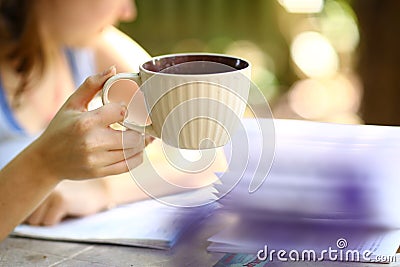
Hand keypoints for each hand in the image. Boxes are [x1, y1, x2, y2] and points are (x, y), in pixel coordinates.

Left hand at [25, 180, 109, 225]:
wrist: (100, 188)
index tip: (48, 204)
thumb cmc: (74, 191)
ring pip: (36, 220)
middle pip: (27, 215)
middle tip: (57, 205)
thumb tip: (22, 213)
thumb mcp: (53, 187)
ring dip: (48, 219)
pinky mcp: (61, 201)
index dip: (34, 209)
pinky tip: (70, 209)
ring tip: (62, 206)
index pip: (23, 204)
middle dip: (40, 216)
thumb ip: (37, 194)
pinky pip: (49, 222)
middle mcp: (42, 182)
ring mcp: (51, 191)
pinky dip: (58, 221)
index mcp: (37, 177)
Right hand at [31, 67, 145, 180]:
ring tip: (140, 136)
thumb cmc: (60, 128)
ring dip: (141, 143)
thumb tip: (112, 69)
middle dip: (139, 129)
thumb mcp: (72, 103)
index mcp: (86, 122)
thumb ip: (92, 85)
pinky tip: (135, 149)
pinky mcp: (100, 172)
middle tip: (139, 124)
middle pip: (133, 136)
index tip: (126, 110)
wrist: (46, 160)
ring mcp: (97, 160)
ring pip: (134, 151)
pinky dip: (137, 157)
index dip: (127, 109)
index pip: (121, 112)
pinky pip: (129, 166)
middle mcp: (92, 142)